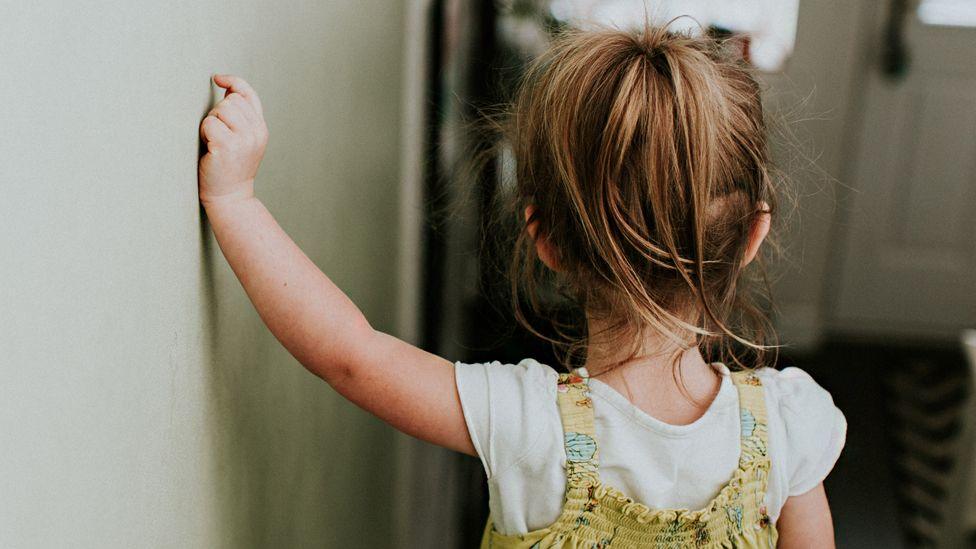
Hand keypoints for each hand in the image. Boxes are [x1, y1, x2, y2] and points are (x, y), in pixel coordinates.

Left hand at [199, 74, 267, 206]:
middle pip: (231, 100)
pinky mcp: (228, 146)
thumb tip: (225, 85)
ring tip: (214, 141)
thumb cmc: (229, 167)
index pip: (248, 94)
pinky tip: (209, 148)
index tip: (217, 79)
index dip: (233, 82)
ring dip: (211, 122)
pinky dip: (204, 133)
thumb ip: (239, 115)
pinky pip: (209, 123)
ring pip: (220, 109)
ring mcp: (244, 139)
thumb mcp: (242, 139)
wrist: (230, 197)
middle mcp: (256, 132)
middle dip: (218, 112)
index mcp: (261, 128)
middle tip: (217, 134)